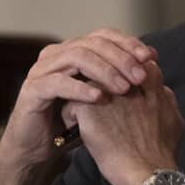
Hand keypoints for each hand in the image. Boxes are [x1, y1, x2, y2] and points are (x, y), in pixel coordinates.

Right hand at [0, 28, 155, 184]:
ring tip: (124, 88)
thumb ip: (118, 79)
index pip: (103, 35)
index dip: (128, 43)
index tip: (151, 57)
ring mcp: (42, 70)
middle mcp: (56, 54)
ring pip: (76, 57)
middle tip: (140, 76)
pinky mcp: (32, 90)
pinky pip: (58, 83)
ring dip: (104, 71)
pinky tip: (99, 98)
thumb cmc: (70, 122)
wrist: (36, 148)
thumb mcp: (99, 97)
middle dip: (120, 57)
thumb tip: (152, 63)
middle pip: (92, 43)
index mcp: (72, 51)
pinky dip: (80, 88)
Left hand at [64, 60, 183, 184]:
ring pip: (85, 81)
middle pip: (106, 67)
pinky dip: (70, 113)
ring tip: (81, 109)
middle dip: (98, 76)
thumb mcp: (174, 121)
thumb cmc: (162, 154)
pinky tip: (72, 126)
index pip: (134, 63)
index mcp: (150, 84)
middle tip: (92, 92)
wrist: (146, 174)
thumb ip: (167, 101)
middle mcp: (128, 84)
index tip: (116, 84)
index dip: (123, 70)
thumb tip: (163, 91)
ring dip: (82, 92)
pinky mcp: (88, 108)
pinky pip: (71, 102)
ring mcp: (106, 94)